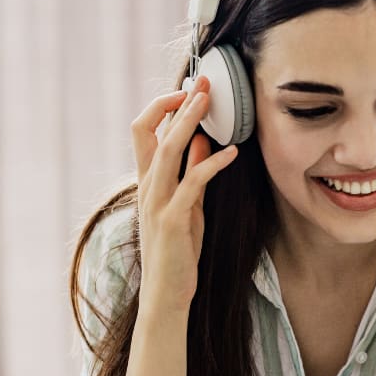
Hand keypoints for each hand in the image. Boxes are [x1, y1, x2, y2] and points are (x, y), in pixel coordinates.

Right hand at [131, 75, 238, 309]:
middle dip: (177, 102)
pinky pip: (192, 183)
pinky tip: (232, 152)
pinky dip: (212, 163)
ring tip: (209, 100)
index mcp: (147, 182)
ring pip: (166, 151)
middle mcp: (146, 188)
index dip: (162, 107)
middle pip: (150, 132)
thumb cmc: (177, 252)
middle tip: (203, 81)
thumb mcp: (187, 206)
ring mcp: (157, 204)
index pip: (143, 131)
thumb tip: (202, 140)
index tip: (188, 91)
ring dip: (188, 121)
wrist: (166, 295)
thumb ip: (191, 173)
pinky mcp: (173, 221)